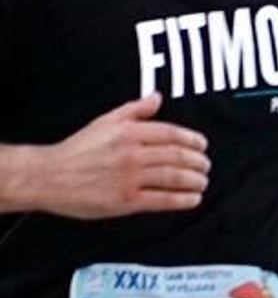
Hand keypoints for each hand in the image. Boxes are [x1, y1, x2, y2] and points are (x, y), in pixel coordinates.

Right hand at [30, 94, 209, 218]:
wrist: (51, 176)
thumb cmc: (77, 150)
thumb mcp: (104, 122)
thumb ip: (134, 110)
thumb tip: (156, 97)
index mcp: (127, 132)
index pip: (169, 133)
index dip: (191, 139)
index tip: (202, 145)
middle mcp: (131, 153)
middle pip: (176, 156)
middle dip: (197, 162)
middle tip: (206, 166)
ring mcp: (130, 178)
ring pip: (173, 177)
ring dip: (194, 180)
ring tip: (203, 181)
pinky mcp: (126, 200)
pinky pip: (162, 199)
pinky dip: (182, 200)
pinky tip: (193, 199)